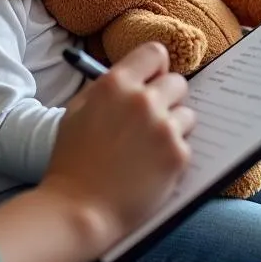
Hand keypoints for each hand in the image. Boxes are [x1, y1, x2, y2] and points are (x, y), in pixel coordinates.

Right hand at [41, 43, 194, 248]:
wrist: (79, 208)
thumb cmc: (72, 160)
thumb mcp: (78, 109)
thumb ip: (107, 88)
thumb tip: (134, 78)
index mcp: (116, 84)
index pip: (154, 53)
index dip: (156, 67)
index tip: (153, 80)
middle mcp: (143, 100)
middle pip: (177, 82)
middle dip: (168, 98)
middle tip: (153, 119)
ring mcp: (163, 127)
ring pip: (187, 113)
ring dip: (174, 126)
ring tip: (152, 146)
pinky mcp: (177, 155)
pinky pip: (186, 144)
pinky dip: (174, 154)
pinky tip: (152, 166)